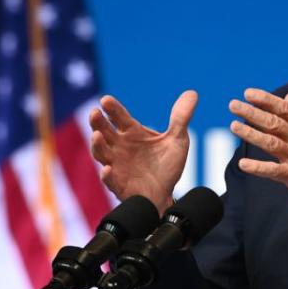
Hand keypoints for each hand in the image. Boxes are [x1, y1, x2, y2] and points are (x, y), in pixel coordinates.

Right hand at [89, 91, 196, 214]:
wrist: (166, 194)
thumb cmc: (166, 165)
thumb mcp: (177, 140)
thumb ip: (181, 118)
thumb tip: (192, 93)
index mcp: (132, 133)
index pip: (119, 117)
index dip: (112, 108)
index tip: (106, 100)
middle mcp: (120, 147)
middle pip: (104, 132)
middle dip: (98, 122)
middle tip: (94, 113)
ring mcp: (116, 165)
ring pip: (101, 153)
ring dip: (97, 145)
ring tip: (97, 136)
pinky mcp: (118, 184)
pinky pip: (110, 180)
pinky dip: (107, 175)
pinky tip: (107, 170)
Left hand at [229, 88, 287, 225]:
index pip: (285, 108)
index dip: (266, 100)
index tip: (247, 93)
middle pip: (275, 122)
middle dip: (252, 112)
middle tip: (233, 105)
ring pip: (272, 143)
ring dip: (251, 134)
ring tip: (234, 126)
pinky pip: (274, 170)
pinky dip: (258, 167)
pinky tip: (243, 164)